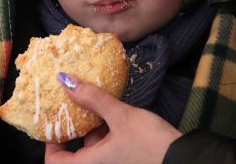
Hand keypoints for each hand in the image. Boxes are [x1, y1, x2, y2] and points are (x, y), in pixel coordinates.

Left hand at [44, 74, 179, 163]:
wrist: (184, 160)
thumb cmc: (151, 143)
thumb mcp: (120, 116)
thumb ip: (93, 99)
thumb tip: (66, 80)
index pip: (56, 163)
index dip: (51, 145)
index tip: (54, 124)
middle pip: (75, 156)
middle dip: (75, 133)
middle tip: (75, 109)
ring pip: (93, 151)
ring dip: (93, 132)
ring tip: (98, 108)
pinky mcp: (126, 162)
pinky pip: (107, 151)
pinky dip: (107, 136)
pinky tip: (116, 118)